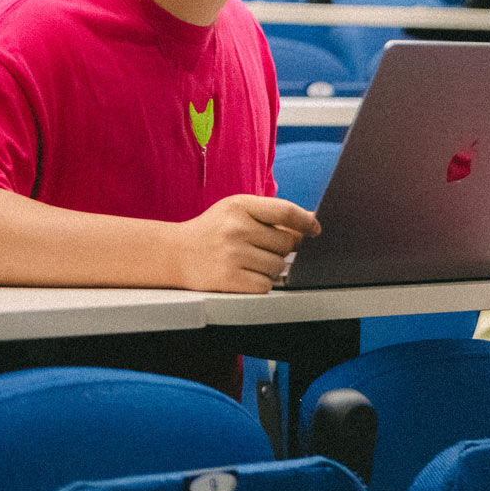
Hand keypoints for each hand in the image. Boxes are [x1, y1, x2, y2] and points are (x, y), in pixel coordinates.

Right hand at [171, 195, 318, 292]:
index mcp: (240, 206)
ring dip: (271, 267)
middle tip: (260, 247)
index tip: (315, 230)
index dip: (307, 222)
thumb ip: (271, 214)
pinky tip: (244, 274)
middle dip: (281, 248)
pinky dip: (261, 282)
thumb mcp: (237, 211)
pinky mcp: (229, 279)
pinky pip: (266, 284)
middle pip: (287, 243)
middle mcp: (236, 229)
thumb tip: (311, 222)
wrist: (174, 253)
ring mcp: (232, 255)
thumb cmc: (213, 231)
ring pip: (279, 266)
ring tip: (249, 261)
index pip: (286, 212)